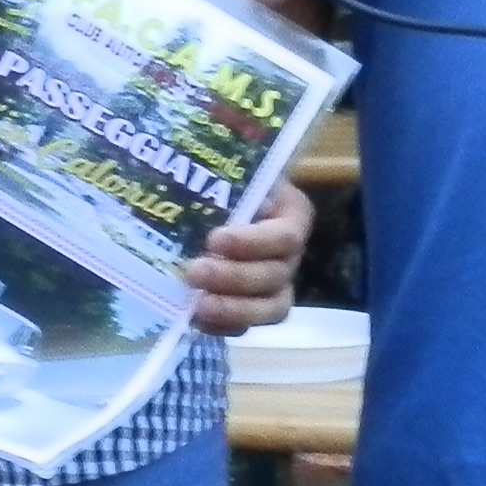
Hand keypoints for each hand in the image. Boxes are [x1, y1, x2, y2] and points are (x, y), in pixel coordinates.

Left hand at [185, 181, 315, 336]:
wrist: (213, 202)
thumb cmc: (222, 180)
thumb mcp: (229, 167)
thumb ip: (224, 168)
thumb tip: (207, 158)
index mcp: (292, 214)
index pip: (286, 236)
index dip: (253, 243)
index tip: (214, 239)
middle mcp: (290, 254)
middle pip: (275, 276)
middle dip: (234, 278)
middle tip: (192, 272)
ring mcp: (276, 285)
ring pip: (271, 309)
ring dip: (234, 310)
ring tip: (198, 307)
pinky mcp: (255, 308)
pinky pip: (248, 326)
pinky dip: (222, 327)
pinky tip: (194, 319)